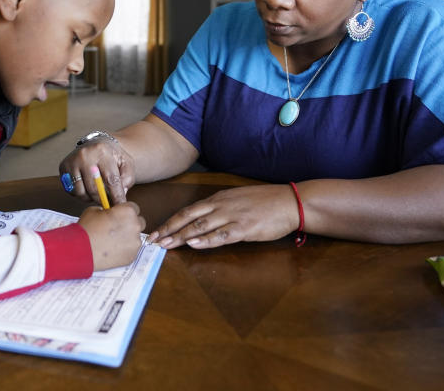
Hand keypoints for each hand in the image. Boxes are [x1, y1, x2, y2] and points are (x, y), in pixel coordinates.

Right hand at [60, 136, 135, 203]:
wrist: (95, 144)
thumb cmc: (112, 156)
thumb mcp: (126, 162)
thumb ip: (127, 178)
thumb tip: (121, 194)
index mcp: (102, 151)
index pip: (110, 179)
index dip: (117, 195)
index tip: (120, 205)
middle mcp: (84, 155)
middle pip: (94, 188)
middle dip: (103, 200)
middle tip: (109, 203)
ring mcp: (71, 161)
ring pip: (81, 192)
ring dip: (91, 198)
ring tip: (98, 194)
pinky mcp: (63, 167)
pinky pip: (71, 191)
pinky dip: (81, 194)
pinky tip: (88, 189)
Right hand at [78, 202, 145, 270]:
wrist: (81, 250)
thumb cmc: (87, 230)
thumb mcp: (94, 210)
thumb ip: (107, 210)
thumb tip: (109, 213)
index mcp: (128, 211)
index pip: (134, 207)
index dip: (125, 211)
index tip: (120, 215)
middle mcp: (135, 226)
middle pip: (139, 222)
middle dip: (130, 224)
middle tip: (117, 228)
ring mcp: (135, 243)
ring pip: (135, 237)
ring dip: (128, 237)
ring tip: (112, 240)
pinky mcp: (132, 256)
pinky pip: (131, 250)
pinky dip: (125, 249)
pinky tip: (112, 249)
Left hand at [149, 184, 298, 248]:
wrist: (290, 202)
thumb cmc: (265, 202)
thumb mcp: (237, 199)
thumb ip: (220, 207)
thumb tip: (203, 218)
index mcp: (219, 198)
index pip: (188, 211)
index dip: (170, 221)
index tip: (156, 232)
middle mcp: (222, 205)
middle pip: (188, 218)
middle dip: (169, 230)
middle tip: (153, 241)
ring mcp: (233, 216)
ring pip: (201, 226)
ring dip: (181, 236)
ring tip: (166, 245)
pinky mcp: (245, 228)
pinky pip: (222, 235)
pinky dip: (206, 240)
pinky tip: (194, 244)